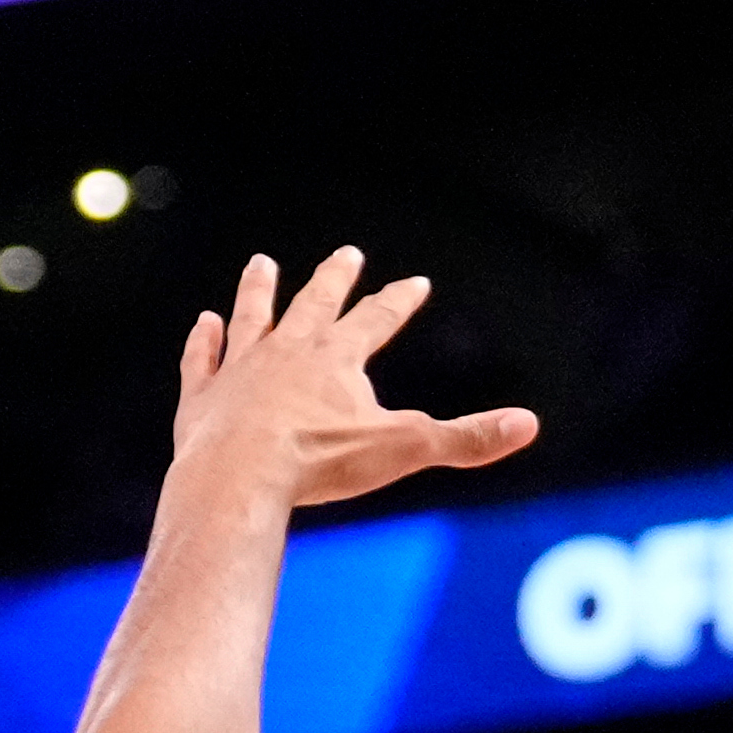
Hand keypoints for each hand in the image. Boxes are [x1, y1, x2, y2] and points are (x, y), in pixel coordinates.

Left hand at [174, 247, 536, 513]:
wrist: (238, 477)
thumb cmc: (319, 464)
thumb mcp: (403, 450)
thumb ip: (465, 439)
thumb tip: (529, 425)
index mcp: (337, 357)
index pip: (377, 318)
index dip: (398, 300)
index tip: (414, 282)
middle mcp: (288, 350)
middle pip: (315, 304)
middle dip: (334, 280)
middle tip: (345, 255)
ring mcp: (242, 369)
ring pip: (253, 316)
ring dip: (258, 291)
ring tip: (261, 266)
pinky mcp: (203, 397)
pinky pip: (204, 360)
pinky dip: (205, 342)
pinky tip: (205, 324)